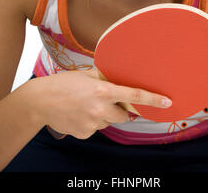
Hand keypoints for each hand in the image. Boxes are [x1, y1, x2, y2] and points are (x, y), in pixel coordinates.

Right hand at [32, 68, 171, 139]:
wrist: (40, 101)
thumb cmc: (62, 83)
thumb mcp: (85, 74)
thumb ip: (104, 77)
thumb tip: (118, 77)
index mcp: (102, 90)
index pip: (133, 96)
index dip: (152, 99)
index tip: (167, 102)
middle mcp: (99, 108)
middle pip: (122, 116)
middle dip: (118, 110)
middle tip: (104, 100)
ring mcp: (92, 123)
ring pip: (108, 122)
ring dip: (103, 115)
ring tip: (85, 105)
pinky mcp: (85, 134)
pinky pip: (95, 129)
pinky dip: (91, 122)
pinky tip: (78, 113)